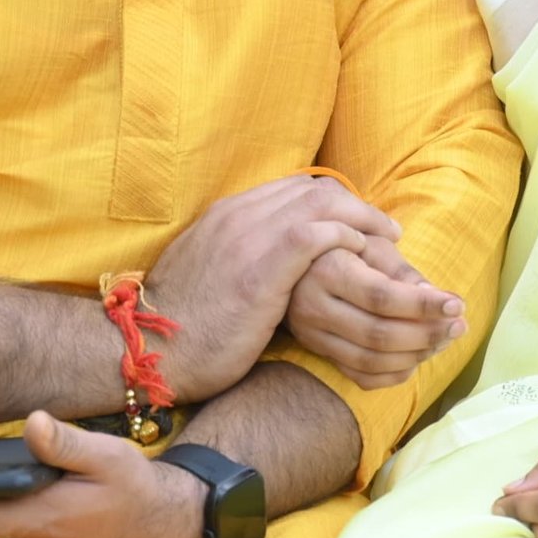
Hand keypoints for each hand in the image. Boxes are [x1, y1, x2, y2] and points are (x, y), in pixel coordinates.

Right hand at [146, 175, 403, 402]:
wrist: (149, 349)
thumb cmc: (180, 327)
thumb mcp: (207, 277)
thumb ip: (233, 258)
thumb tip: (258, 266)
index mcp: (224, 214)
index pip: (290, 187)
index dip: (330, 201)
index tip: (354, 221)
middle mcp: (237, 214)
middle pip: (311, 187)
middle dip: (354, 203)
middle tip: (383, 227)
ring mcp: (248, 235)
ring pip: (321, 202)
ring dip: (361, 217)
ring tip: (387, 239)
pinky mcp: (262, 266)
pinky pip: (317, 233)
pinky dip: (346, 237)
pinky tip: (363, 255)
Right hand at [286, 230, 464, 388]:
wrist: (298, 265)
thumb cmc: (344, 248)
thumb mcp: (370, 244)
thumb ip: (402, 270)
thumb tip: (437, 300)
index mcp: (327, 271)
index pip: (381, 297)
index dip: (422, 305)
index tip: (457, 304)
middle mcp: (312, 307)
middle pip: (378, 334)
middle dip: (427, 334)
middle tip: (460, 325)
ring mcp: (312, 336)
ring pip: (371, 361)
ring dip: (416, 356)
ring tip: (445, 339)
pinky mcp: (318, 353)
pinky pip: (360, 377)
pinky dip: (394, 375)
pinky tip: (417, 358)